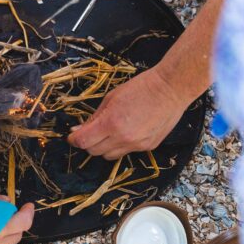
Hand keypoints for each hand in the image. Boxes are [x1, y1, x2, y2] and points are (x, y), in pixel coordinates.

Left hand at [68, 70, 190, 159]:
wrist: (170, 89)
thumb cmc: (141, 87)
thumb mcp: (111, 98)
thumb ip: (94, 117)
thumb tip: (79, 129)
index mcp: (111, 123)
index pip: (83, 141)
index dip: (74, 139)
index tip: (73, 135)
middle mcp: (123, 138)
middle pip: (94, 151)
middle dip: (88, 143)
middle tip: (89, 132)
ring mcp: (137, 145)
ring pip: (109, 156)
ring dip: (103, 147)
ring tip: (108, 132)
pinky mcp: (148, 147)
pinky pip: (127, 152)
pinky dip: (121, 145)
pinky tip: (127, 131)